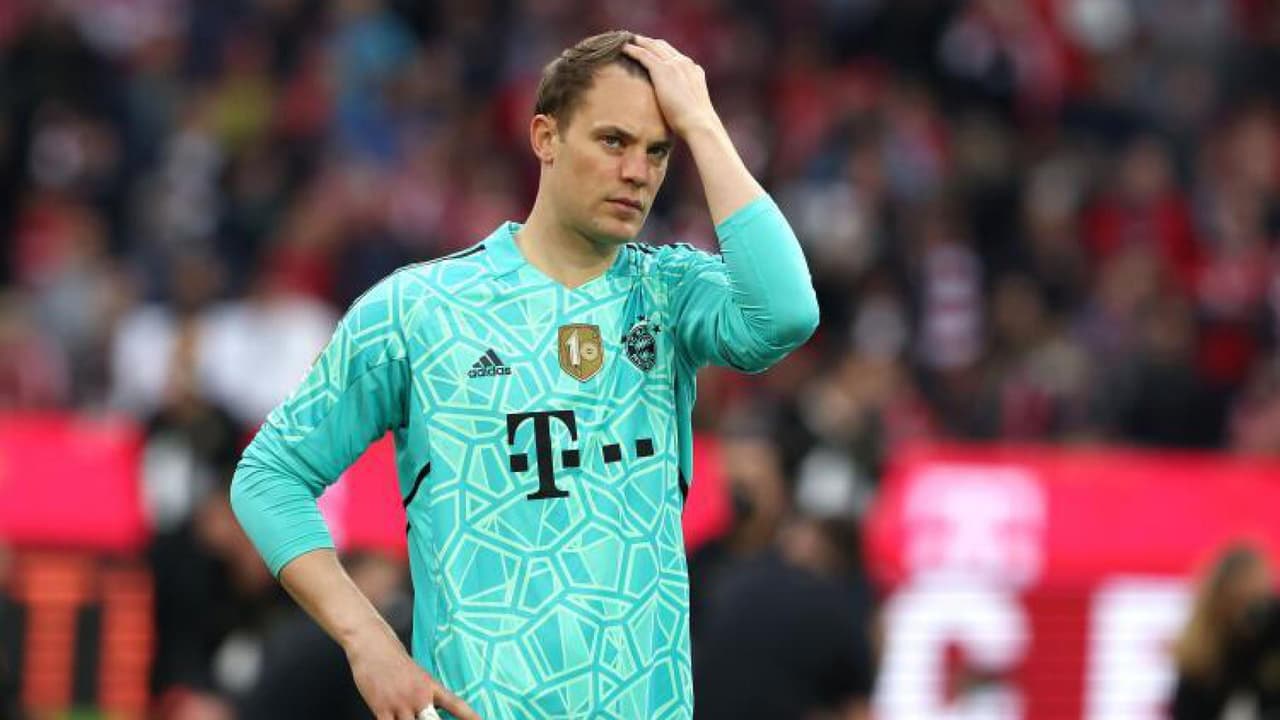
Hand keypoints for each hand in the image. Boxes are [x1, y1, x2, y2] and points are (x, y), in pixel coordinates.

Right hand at [346, 630, 479, 719]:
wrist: (372, 644)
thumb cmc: (392, 658)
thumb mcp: (416, 673)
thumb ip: (425, 693)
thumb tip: (432, 709)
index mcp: (430, 685)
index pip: (456, 704)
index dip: (470, 716)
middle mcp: (419, 696)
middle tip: (431, 719)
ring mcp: (401, 703)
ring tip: (408, 718)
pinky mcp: (382, 708)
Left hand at [622, 36, 719, 137]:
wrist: (698, 123)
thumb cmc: (694, 123)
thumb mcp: (691, 106)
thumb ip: (684, 99)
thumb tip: (676, 108)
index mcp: (693, 70)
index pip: (674, 55)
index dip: (660, 50)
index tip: (649, 49)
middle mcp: (684, 63)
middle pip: (663, 46)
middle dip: (649, 42)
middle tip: (634, 40)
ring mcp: (674, 65)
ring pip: (653, 46)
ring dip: (639, 42)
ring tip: (626, 41)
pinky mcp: (662, 70)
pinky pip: (644, 54)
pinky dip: (633, 49)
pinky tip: (623, 48)